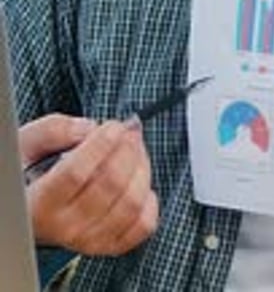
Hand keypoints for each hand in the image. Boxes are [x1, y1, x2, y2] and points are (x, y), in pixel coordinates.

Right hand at [23, 114, 158, 255]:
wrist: (31, 211)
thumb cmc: (30, 174)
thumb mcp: (26, 144)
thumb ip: (54, 130)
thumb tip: (89, 129)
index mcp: (39, 203)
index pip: (76, 174)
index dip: (101, 145)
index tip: (113, 126)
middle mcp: (65, 227)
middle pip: (110, 185)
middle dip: (127, 149)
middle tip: (129, 131)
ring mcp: (90, 239)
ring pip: (131, 203)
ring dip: (142, 168)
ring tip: (135, 149)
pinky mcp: (110, 245)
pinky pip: (143, 224)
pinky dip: (149, 199)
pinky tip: (138, 180)